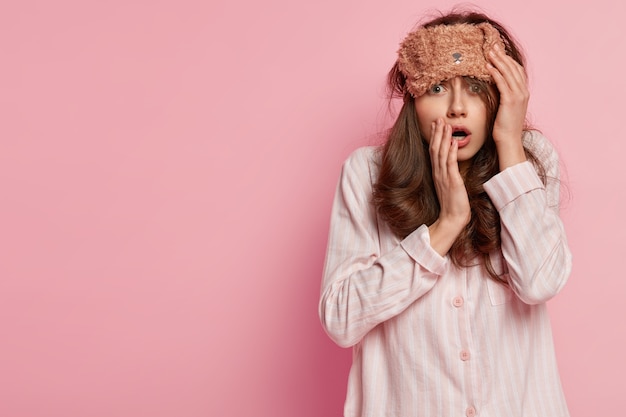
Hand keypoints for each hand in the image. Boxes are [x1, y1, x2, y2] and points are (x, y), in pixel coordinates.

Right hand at [427, 119, 470, 255]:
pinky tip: (452, 141)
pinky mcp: (451, 182)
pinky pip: (450, 164)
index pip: (434, 151)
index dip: (435, 136)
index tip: (436, 124)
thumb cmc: (453, 204)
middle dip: (436, 133)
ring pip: (441, 153)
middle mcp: (438, 172)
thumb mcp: (450, 185)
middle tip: (438, 118)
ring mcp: (443, 177)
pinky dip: (451, 152)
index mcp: (438, 173)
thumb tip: (452, 163)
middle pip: (435, 148)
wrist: (452, 219)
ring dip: (442, 138)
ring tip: (445, 125)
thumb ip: (449, 173)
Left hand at [486, 44, 527, 168]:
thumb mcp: (505, 108)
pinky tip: (488, 66)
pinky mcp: (510, 101)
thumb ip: (504, 96)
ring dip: (498, 61)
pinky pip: (502, 83)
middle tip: (492, 47)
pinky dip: (496, 73)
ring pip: (508, 73)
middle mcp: (523, 92)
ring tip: (489, 52)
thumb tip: (495, 87)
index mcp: (523, 93)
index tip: (498, 52)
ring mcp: (518, 96)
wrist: (509, 140)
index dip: (508, 60)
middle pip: (513, 68)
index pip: (517, 71)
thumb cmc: (504, 127)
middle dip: (502, 56)